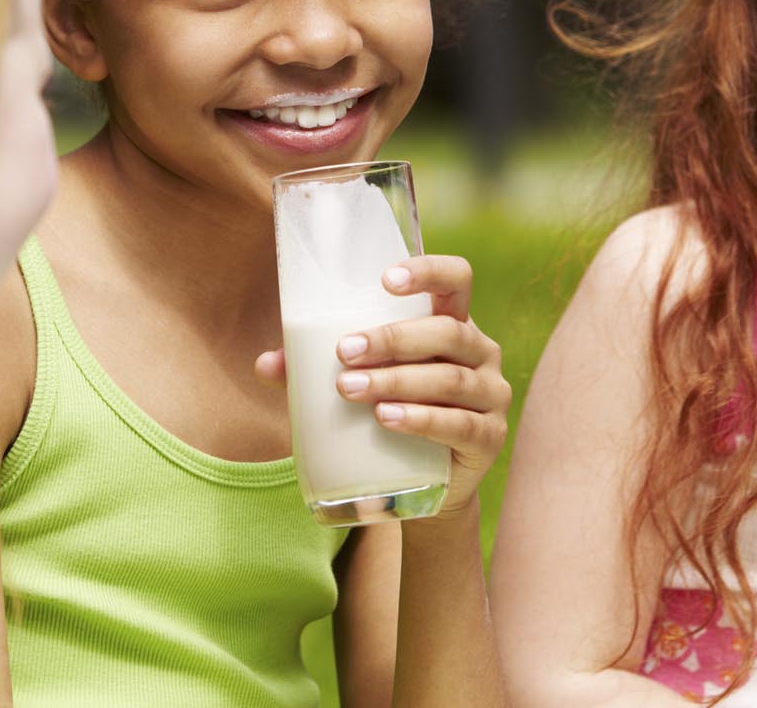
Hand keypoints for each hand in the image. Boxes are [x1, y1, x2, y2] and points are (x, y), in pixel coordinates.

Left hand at [257, 254, 509, 517]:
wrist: (425, 486)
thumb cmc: (387, 415)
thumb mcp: (360, 382)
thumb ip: (313, 371)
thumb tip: (265, 364)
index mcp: (451, 322)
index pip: (456, 280)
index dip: (428, 272)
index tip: (385, 281)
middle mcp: (480, 352)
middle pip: (447, 331)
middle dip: (392, 339)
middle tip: (344, 352)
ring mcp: (491, 395)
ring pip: (449, 379)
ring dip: (397, 381)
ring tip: (351, 389)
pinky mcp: (489, 439)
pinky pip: (459, 424)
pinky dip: (421, 419)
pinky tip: (388, 418)